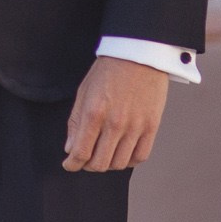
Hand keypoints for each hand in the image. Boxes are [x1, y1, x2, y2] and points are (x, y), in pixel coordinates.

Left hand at [63, 57, 168, 172]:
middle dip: (88, 166)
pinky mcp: (152, 127)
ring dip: (108, 164)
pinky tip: (122, 153)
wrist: (138, 55)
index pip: (81, 151)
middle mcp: (115, 123)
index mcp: (94, 113)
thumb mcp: (84, 92)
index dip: (72, 164)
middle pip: (100, 163)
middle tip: (85, 160)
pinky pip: (140, 156)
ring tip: (103, 155)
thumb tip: (70, 148)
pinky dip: (129, 161)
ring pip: (120, 163)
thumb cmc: (108, 71)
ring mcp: (135, 127)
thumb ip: (75, 122)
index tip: (69, 165)